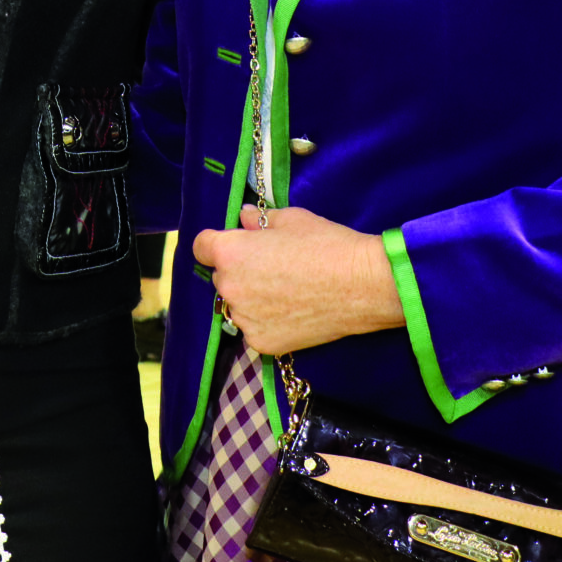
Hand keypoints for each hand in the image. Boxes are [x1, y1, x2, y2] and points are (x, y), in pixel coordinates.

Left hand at [190, 204, 402, 356]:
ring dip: (250, 299)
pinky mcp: (261, 342)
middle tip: (271, 268)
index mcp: (230, 252)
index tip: (235, 245)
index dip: (216, 244)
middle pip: (221, 277)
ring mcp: (244, 318)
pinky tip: (292, 312)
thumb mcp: (291, 219)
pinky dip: (266, 322)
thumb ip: (258, 220)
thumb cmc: (326, 245)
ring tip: (286, 292)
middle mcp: (229, 287)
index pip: (200, 247)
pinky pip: (253, 328)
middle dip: (238, 271)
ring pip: (237, 305)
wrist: (361, 286)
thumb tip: (243, 218)